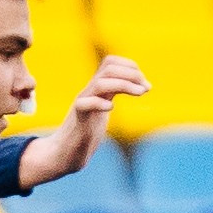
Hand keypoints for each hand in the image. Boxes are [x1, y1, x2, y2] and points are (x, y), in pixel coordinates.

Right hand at [17, 56, 150, 187]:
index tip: (144, 82)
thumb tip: (144, 86)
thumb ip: (116, 93)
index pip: (110, 62)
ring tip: (140, 93)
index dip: (130, 66)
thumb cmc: (87, 130)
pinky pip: (85, 104)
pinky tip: (111, 109)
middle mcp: (89, 90)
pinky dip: (101, 104)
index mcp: (96, 87)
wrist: (66, 150)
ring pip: (100, 84)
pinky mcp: (78, 118)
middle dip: (132, 74)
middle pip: (108, 68)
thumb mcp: (104, 106)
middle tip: (146, 88)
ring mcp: (82, 102)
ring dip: (124, 85)